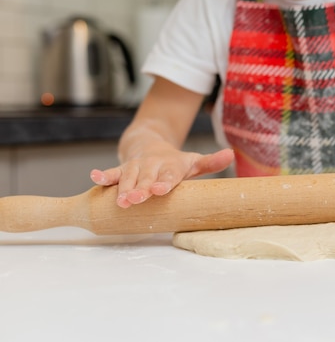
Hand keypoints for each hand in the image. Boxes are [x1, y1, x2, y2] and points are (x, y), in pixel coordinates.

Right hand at [90, 148, 233, 207]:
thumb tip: (231, 154)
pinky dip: (103, 175)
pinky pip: (113, 172)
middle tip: (136, 199)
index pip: (168, 177)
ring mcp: (136, 167)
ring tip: (119, 201)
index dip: (164, 183)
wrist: (150, 142)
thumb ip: (211, 162)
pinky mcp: (123, 169)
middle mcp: (152, 166)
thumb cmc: (174, 161)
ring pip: (128, 179)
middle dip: (141, 190)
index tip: (160, 189)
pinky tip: (94, 178)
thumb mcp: (194, 161)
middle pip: (146, 180)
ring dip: (122, 189)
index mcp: (171, 167)